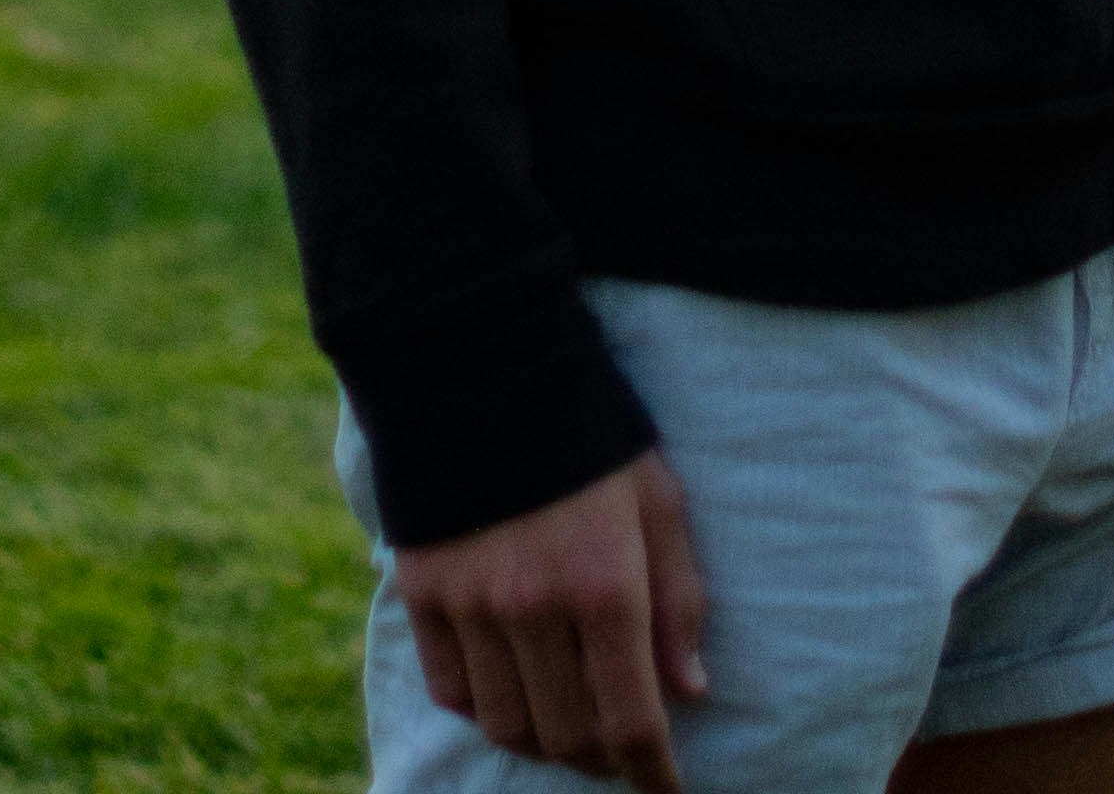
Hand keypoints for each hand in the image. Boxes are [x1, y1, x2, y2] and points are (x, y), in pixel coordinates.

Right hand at [397, 451, 710, 784]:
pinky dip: (484, 707)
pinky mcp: (422, 591)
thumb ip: (678, 596)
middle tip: (621, 749)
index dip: (653, 774)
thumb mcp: (658, 498)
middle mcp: (534, 607)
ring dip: (544, 742)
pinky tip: (510, 689)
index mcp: (604, 583)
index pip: (631, 721)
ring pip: (507, 726)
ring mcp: (471, 604)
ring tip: (566, 724)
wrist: (483, 360)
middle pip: (568, 737)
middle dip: (603, 759)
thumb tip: (690, 690)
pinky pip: (451, 690)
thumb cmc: (590, 427)